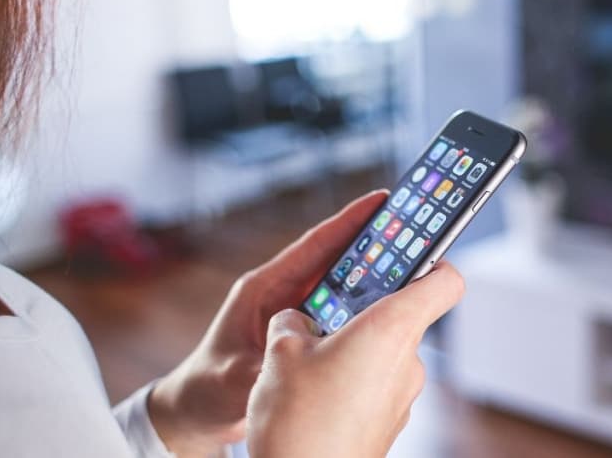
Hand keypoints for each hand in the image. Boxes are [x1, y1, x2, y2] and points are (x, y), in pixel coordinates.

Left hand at [148, 190, 389, 455]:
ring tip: (414, 265)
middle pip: (334, 260)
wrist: (197, 410)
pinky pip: (339, 313)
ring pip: (341, 285)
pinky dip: (363, 308)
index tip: (380, 200)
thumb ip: (264, 367)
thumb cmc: (206, 388)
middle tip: (412, 230)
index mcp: (263, 289)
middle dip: (372, 244)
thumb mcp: (233, 378)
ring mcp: (293, 312)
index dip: (347, 222)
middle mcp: (281, 293)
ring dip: (373, 276)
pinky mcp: (302, 332)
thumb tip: (295, 362)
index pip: (312, 246)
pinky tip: (391, 310)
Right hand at [246, 261, 464, 457]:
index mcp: (391, 329)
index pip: (445, 280)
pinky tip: (316, 387)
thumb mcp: (280, 353)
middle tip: (329, 305)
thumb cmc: (299, 422)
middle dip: (366, 306)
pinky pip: (376, 381)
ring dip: (353, 344)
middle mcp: (408, 360)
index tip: (411, 249)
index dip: (433, 259)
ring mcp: (402, 395)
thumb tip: (298, 320)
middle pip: (404, 313)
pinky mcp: (389, 420)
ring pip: (385, 350)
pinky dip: (353, 375)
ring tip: (310, 353)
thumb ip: (293, 321)